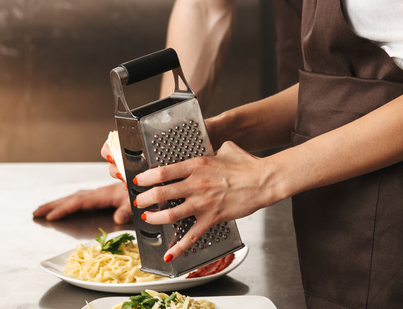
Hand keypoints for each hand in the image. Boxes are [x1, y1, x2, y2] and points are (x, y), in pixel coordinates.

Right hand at [32, 182, 131, 223]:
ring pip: (73, 197)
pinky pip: (79, 198)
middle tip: (36, 213)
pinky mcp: (101, 196)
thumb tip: (118, 218)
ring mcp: (98, 194)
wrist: (148, 180)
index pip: (80, 201)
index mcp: (104, 194)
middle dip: (53, 205)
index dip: (65, 208)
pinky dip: (67, 202)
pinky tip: (61, 206)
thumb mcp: (136, 201)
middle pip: (71, 198)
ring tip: (41, 210)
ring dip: (57, 203)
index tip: (51, 216)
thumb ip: (127, 209)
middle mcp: (99, 193)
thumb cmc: (141, 190)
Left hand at [132, 142, 275, 262]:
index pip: (163, 171)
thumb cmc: (247, 164)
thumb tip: (211, 149)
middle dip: (145, 199)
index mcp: (197, 164)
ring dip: (155, 218)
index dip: (147, 177)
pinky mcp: (212, 218)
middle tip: (139, 201)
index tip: (139, 180)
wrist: (263, 180)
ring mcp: (203, 203)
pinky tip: (169, 254)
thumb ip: (212, 150)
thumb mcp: (226, 149)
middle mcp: (196, 184)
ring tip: (148, 218)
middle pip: (161, 193)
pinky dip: (179, 247)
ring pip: (171, 215)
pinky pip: (192, 236)